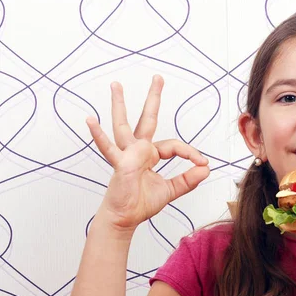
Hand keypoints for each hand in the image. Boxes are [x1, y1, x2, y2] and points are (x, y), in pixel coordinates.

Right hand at [87, 75, 209, 232]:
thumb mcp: (171, 190)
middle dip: (153, 99)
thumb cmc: (141, 203)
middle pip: (148, 120)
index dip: (190, 152)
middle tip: (158, 78)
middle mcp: (139, 150)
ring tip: (116, 85)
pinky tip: (90, 120)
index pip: (174, 146)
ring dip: (120, 105)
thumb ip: (188, 180)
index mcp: (151, 155)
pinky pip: (109, 148)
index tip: (202, 162)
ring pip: (123, 125)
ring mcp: (127, 155)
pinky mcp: (120, 164)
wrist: (125, 217)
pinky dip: (99, 135)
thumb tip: (205, 169)